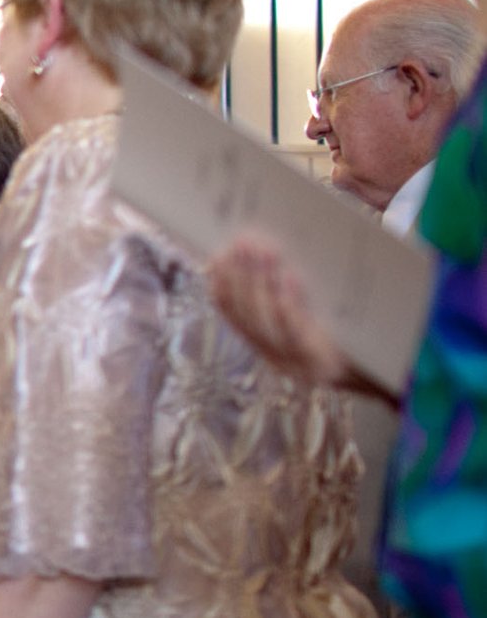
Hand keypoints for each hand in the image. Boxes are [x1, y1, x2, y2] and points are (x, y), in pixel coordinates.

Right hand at [206, 232, 353, 389]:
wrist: (397, 375)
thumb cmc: (360, 336)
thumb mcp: (324, 315)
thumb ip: (298, 293)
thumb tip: (276, 248)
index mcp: (269, 347)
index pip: (232, 314)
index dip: (223, 284)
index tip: (219, 254)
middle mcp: (276, 358)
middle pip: (246, 314)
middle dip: (242, 275)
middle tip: (243, 242)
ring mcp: (296, 365)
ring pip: (266, 321)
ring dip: (263, 282)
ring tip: (266, 250)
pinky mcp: (320, 367)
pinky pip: (296, 331)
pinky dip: (291, 302)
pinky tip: (292, 276)